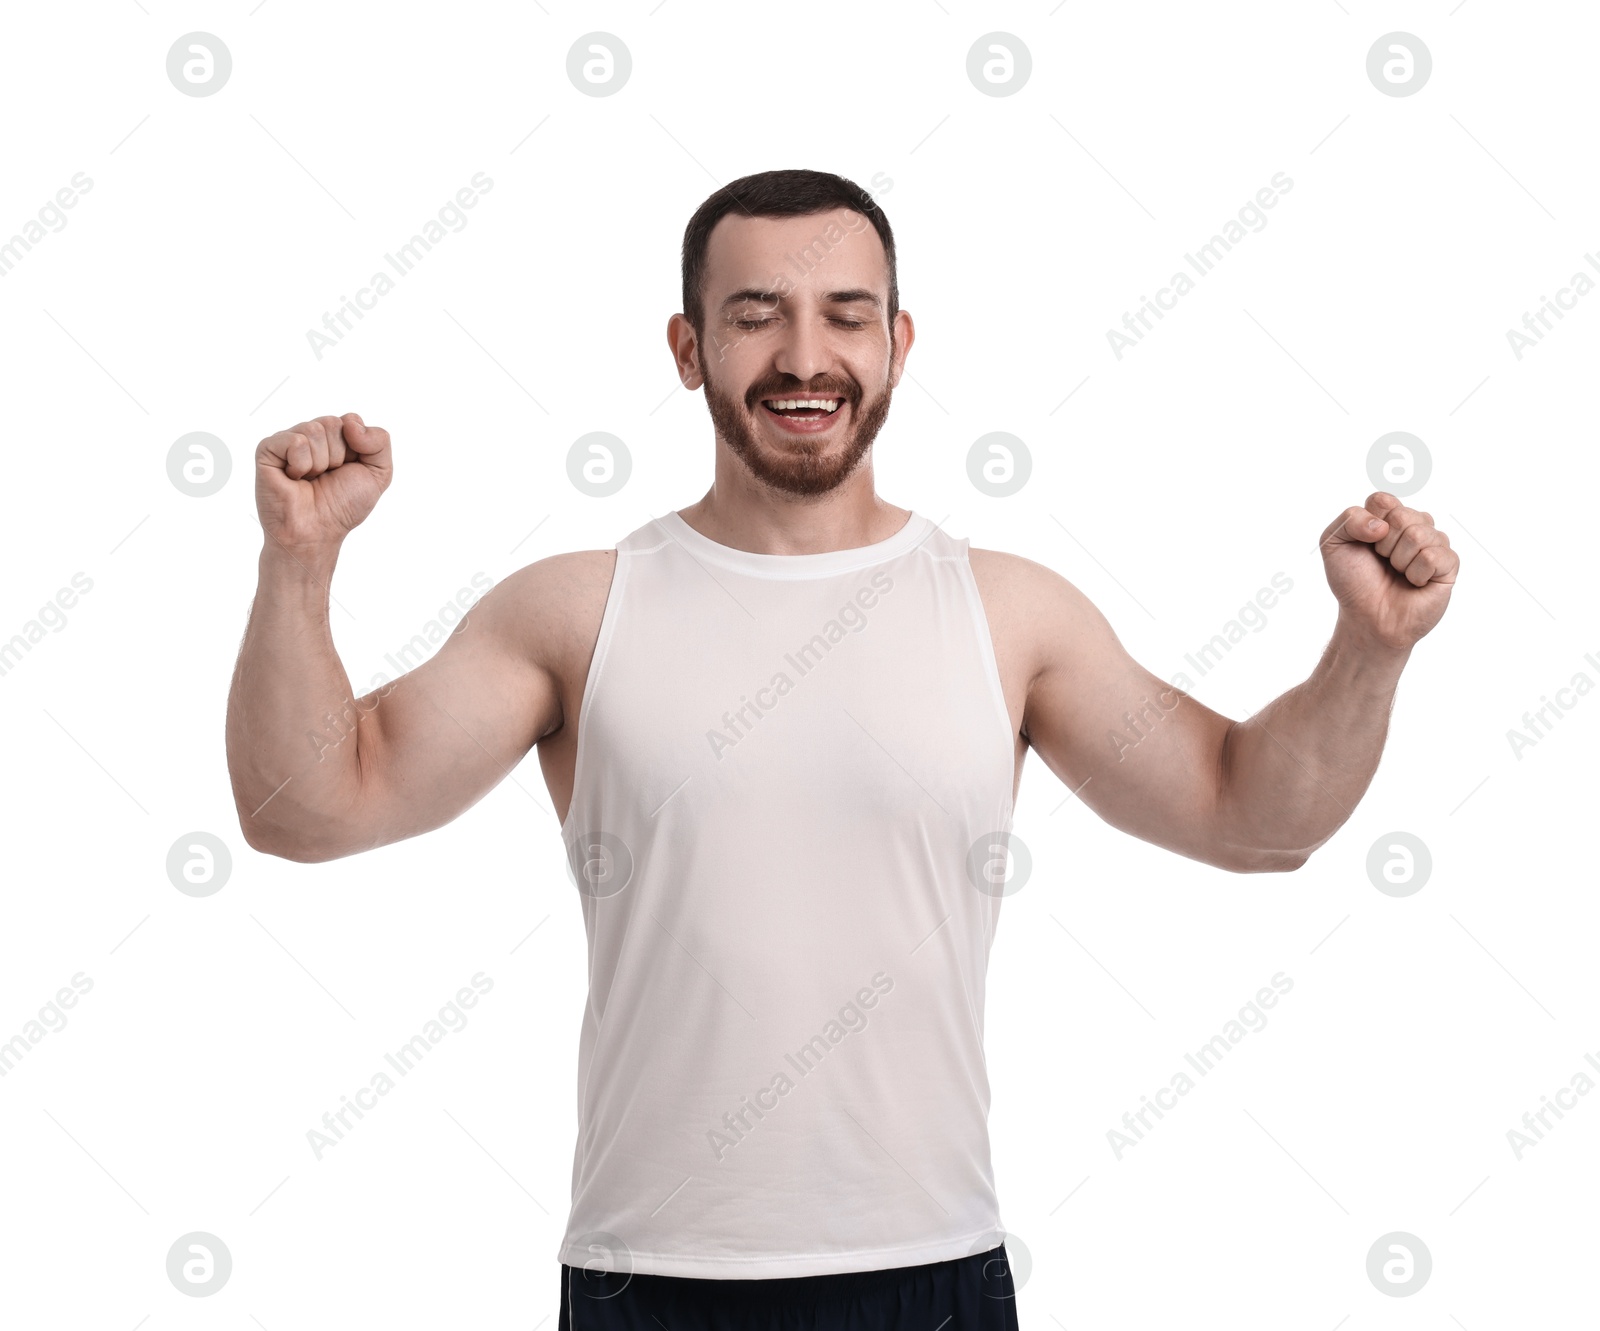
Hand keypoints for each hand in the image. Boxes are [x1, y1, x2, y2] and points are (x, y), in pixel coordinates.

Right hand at [255, 413, 391, 554]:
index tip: (348, 469)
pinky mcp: (268, 450)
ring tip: (310, 479)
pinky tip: (294, 478)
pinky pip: (295, 441)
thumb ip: (380, 441)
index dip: (356, 448)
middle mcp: (311, 436)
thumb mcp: (378, 474)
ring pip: (315, 430)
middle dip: (338, 455)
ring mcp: (287, 442)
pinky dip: (301, 464)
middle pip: (333, 423)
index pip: (351, 420)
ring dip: (320, 462)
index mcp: (335, 438)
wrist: (316, 532)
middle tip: (326, 477)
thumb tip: (351, 421)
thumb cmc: (343, 506)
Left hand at [1319, 491, 1458, 650]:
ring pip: (1419, 534)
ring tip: (1398, 573)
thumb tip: (1382, 525)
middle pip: (1402, 515)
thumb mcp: (1333, 545)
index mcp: (1389, 517)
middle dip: (1384, 545)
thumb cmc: (1353, 582)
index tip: (1365, 544)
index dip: (1369, 523)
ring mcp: (1434, 544)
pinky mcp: (1448, 565)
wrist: (1367, 618)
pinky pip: (1434, 556)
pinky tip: (1415, 583)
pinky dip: (1416, 573)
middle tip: (1383, 562)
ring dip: (1399, 560)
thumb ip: (1348, 520)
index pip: (1382, 500)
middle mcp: (1414, 526)